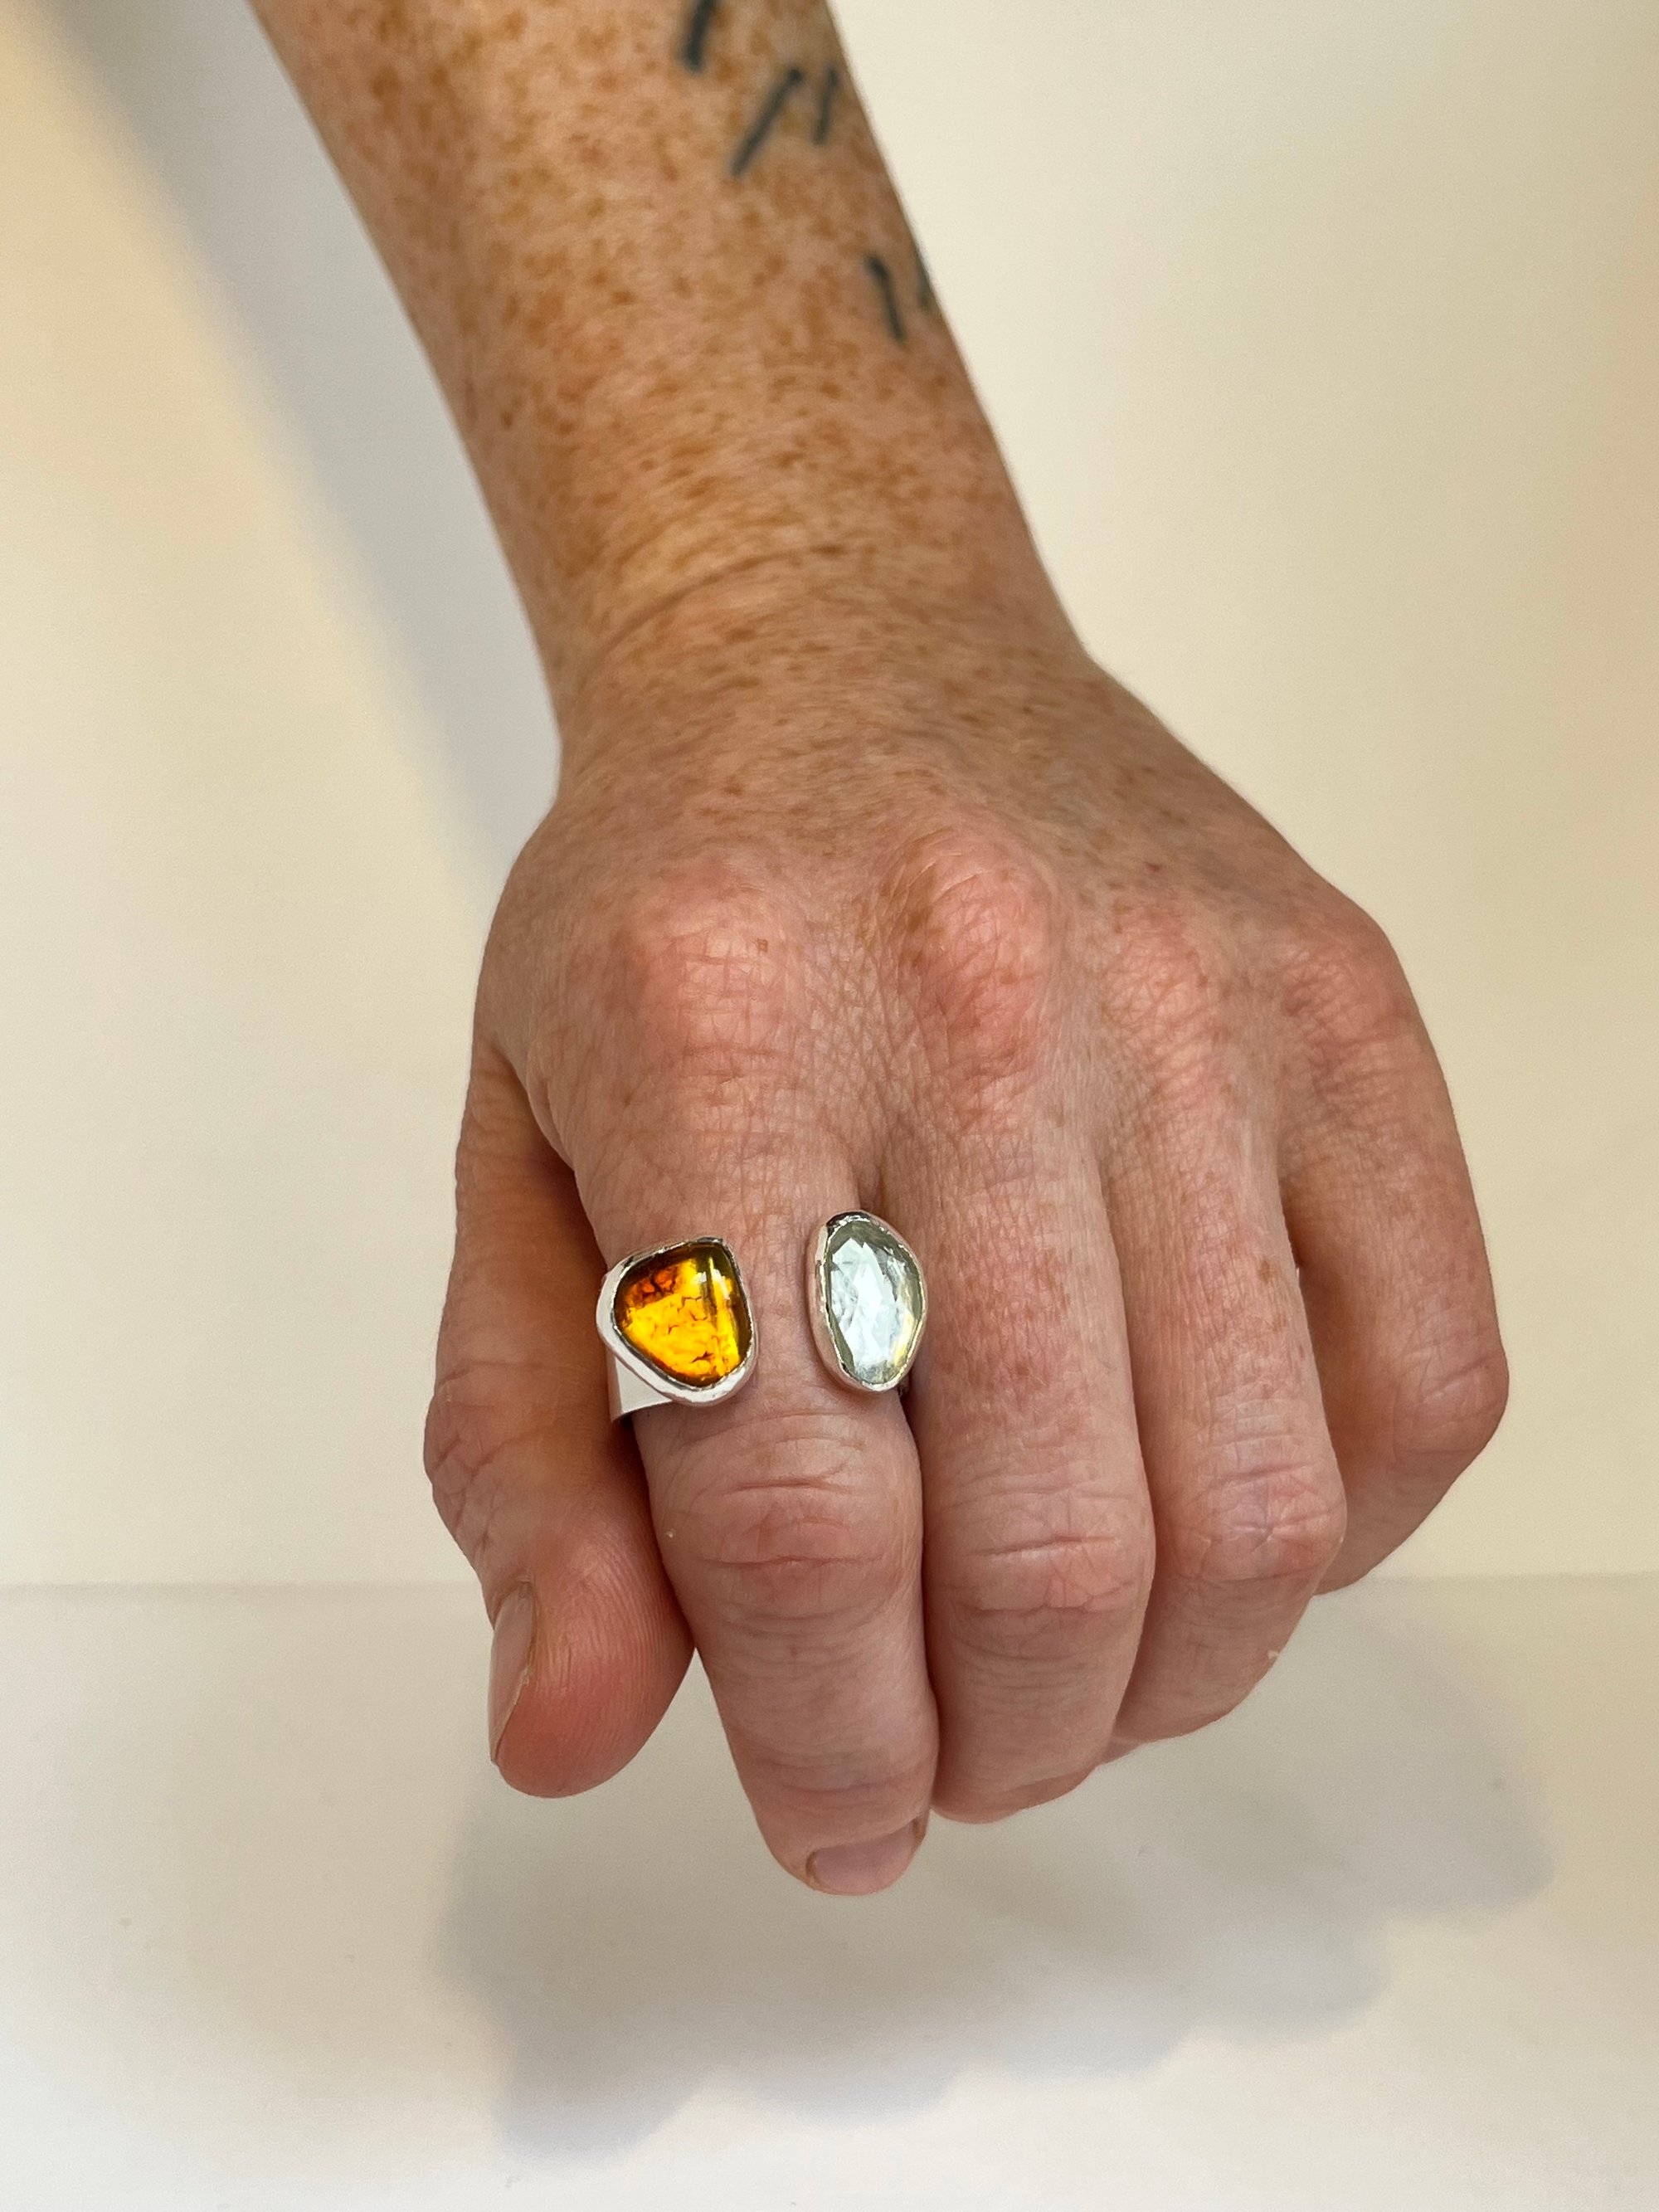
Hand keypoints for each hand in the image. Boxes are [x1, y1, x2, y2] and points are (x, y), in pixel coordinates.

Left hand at [424, 559, 1506, 1894]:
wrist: (842, 654)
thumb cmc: (667, 926)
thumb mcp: (515, 1162)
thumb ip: (523, 1459)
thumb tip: (569, 1736)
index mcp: (715, 1040)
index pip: (801, 1511)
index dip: (820, 1739)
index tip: (833, 1813)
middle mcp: (980, 1005)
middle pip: (1051, 1539)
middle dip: (997, 1746)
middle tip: (951, 1764)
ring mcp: (1199, 999)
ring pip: (1257, 1500)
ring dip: (1167, 1684)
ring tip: (1076, 1679)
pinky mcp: (1346, 1006)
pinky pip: (1429, 1377)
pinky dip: (1340, 1533)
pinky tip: (1215, 1518)